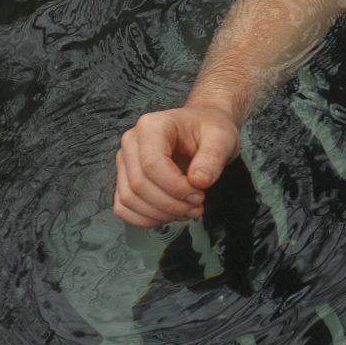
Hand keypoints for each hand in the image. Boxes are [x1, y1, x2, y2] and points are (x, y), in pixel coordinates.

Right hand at [111, 104, 239, 226]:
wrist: (203, 129)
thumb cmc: (208, 129)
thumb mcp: (221, 138)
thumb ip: (212, 158)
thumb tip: (198, 181)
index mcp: (151, 127)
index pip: (152, 165)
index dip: (175, 188)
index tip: (199, 195)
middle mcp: (132, 142)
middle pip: (139, 184)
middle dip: (171, 204)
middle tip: (197, 205)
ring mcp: (125, 162)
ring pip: (129, 199)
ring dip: (160, 214)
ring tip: (187, 210)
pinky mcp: (125, 179)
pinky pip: (124, 207)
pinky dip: (146, 218)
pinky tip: (169, 215)